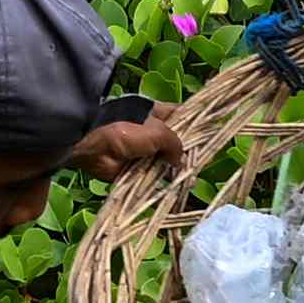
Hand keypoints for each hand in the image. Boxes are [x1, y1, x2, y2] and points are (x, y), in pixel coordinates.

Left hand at [69, 114, 193, 185]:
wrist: (93, 144)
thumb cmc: (126, 128)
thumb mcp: (157, 131)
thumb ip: (175, 143)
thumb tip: (181, 161)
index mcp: (157, 114)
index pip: (182, 116)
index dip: (196, 125)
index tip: (210, 137)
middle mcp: (151, 132)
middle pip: (174, 141)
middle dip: (185, 153)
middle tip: (200, 164)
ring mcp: (142, 151)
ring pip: (163, 161)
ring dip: (172, 171)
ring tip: (190, 179)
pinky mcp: (134, 170)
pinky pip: (151, 178)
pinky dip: (158, 184)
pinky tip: (174, 188)